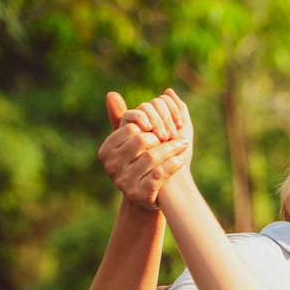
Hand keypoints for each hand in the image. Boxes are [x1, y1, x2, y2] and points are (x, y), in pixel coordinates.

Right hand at [97, 89, 193, 209]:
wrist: (146, 196)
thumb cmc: (139, 163)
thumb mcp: (129, 141)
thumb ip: (121, 118)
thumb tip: (111, 93)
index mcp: (106, 150)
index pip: (130, 128)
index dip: (150, 125)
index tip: (163, 126)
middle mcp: (111, 166)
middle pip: (141, 141)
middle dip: (161, 137)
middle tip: (175, 135)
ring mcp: (123, 182)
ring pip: (152, 157)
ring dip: (171, 149)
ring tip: (183, 144)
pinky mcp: (139, 194)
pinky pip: (159, 174)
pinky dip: (173, 164)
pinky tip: (181, 159)